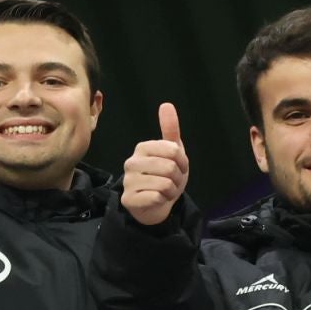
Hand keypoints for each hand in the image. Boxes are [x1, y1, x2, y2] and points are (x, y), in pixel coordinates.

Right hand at [120, 103, 189, 226]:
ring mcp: (128, 181)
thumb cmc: (164, 176)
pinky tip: (157, 200)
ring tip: (165, 191)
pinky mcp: (129, 199)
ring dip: (171, 191)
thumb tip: (166, 104)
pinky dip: (163, 200)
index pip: (173, 150)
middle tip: (172, 181)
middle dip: (178, 178)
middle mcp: (131, 162)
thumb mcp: (172, 153)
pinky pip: (156, 197)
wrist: (156, 205)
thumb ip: (170, 129)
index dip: (182, 162)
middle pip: (169, 167)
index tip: (178, 166)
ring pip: (164, 184)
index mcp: (142, 148)